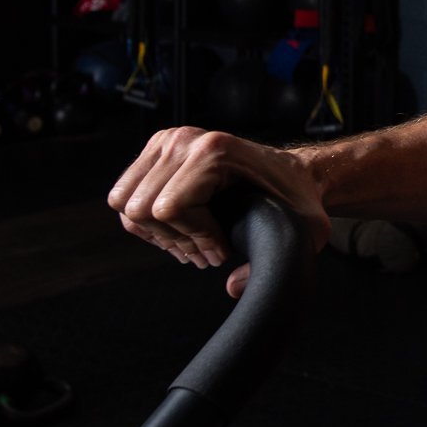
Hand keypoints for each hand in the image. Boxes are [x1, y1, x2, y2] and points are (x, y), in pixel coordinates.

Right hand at [107, 126, 330, 298]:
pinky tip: (177, 230)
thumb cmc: (296, 198)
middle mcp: (186, 141)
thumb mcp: (300, 230)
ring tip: (190, 244)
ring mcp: (168, 141)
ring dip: (157, 232)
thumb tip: (233, 286)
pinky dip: (145, 220)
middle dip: (175, 240)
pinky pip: (125, 194)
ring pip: (128, 203)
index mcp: (215, 152)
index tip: (220, 252)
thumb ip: (272, 263)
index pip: (170, 208)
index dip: (193, 239)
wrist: (294, 173)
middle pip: (143, 209)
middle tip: (203, 253)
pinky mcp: (158, 149)